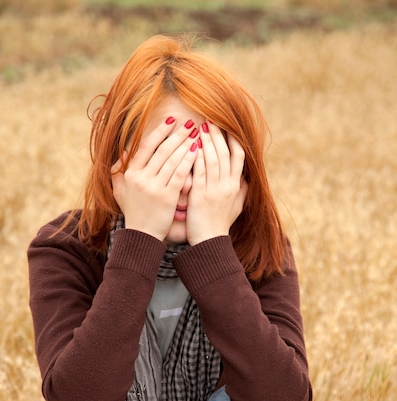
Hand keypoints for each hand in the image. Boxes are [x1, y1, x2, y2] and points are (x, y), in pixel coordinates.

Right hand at [111, 118, 197, 240]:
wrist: (141, 236)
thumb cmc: (134, 212)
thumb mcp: (120, 191)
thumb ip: (119, 171)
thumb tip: (123, 152)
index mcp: (130, 173)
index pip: (146, 146)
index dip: (159, 131)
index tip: (171, 120)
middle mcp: (141, 177)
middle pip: (162, 150)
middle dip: (177, 135)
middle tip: (190, 124)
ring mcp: (153, 187)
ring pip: (172, 160)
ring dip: (185, 145)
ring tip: (196, 135)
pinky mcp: (166, 196)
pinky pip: (179, 174)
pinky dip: (188, 161)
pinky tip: (197, 152)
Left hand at [186, 123, 247, 245]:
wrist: (210, 243)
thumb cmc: (220, 225)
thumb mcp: (236, 207)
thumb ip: (242, 191)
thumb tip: (246, 178)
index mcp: (236, 187)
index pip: (239, 157)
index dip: (234, 141)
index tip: (228, 128)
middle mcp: (227, 186)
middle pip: (225, 154)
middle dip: (219, 135)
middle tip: (212, 120)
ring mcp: (214, 190)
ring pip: (213, 160)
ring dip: (207, 142)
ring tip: (201, 127)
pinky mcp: (200, 196)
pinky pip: (199, 172)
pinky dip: (196, 157)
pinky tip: (191, 146)